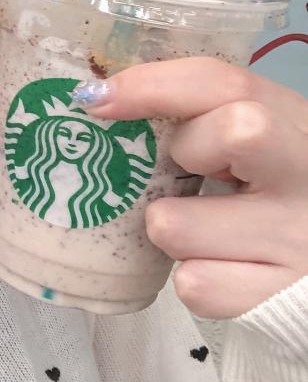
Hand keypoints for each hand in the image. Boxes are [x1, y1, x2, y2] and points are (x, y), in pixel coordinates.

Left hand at [77, 58, 307, 318]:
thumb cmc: (275, 195)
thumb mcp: (255, 142)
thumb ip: (199, 113)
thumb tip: (98, 98)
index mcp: (296, 123)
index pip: (224, 83)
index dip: (151, 85)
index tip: (94, 99)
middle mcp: (307, 177)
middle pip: (241, 130)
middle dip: (189, 150)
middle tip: (195, 171)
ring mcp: (299, 240)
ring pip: (177, 224)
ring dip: (171, 227)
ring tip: (204, 231)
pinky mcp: (279, 299)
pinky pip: (195, 284)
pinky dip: (194, 278)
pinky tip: (223, 269)